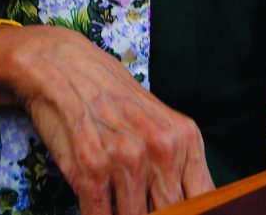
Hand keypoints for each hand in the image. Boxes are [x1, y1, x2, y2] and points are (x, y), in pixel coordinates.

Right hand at [4, 25, 213, 214]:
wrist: (61, 65)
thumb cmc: (108, 93)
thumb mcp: (154, 120)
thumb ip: (173, 162)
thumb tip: (190, 204)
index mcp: (183, 137)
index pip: (205, 198)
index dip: (192, 213)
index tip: (179, 211)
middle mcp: (160, 148)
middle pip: (170, 212)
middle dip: (153, 214)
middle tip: (139, 201)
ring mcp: (126, 159)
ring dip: (121, 213)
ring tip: (114, 194)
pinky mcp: (92, 170)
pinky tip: (94, 201)